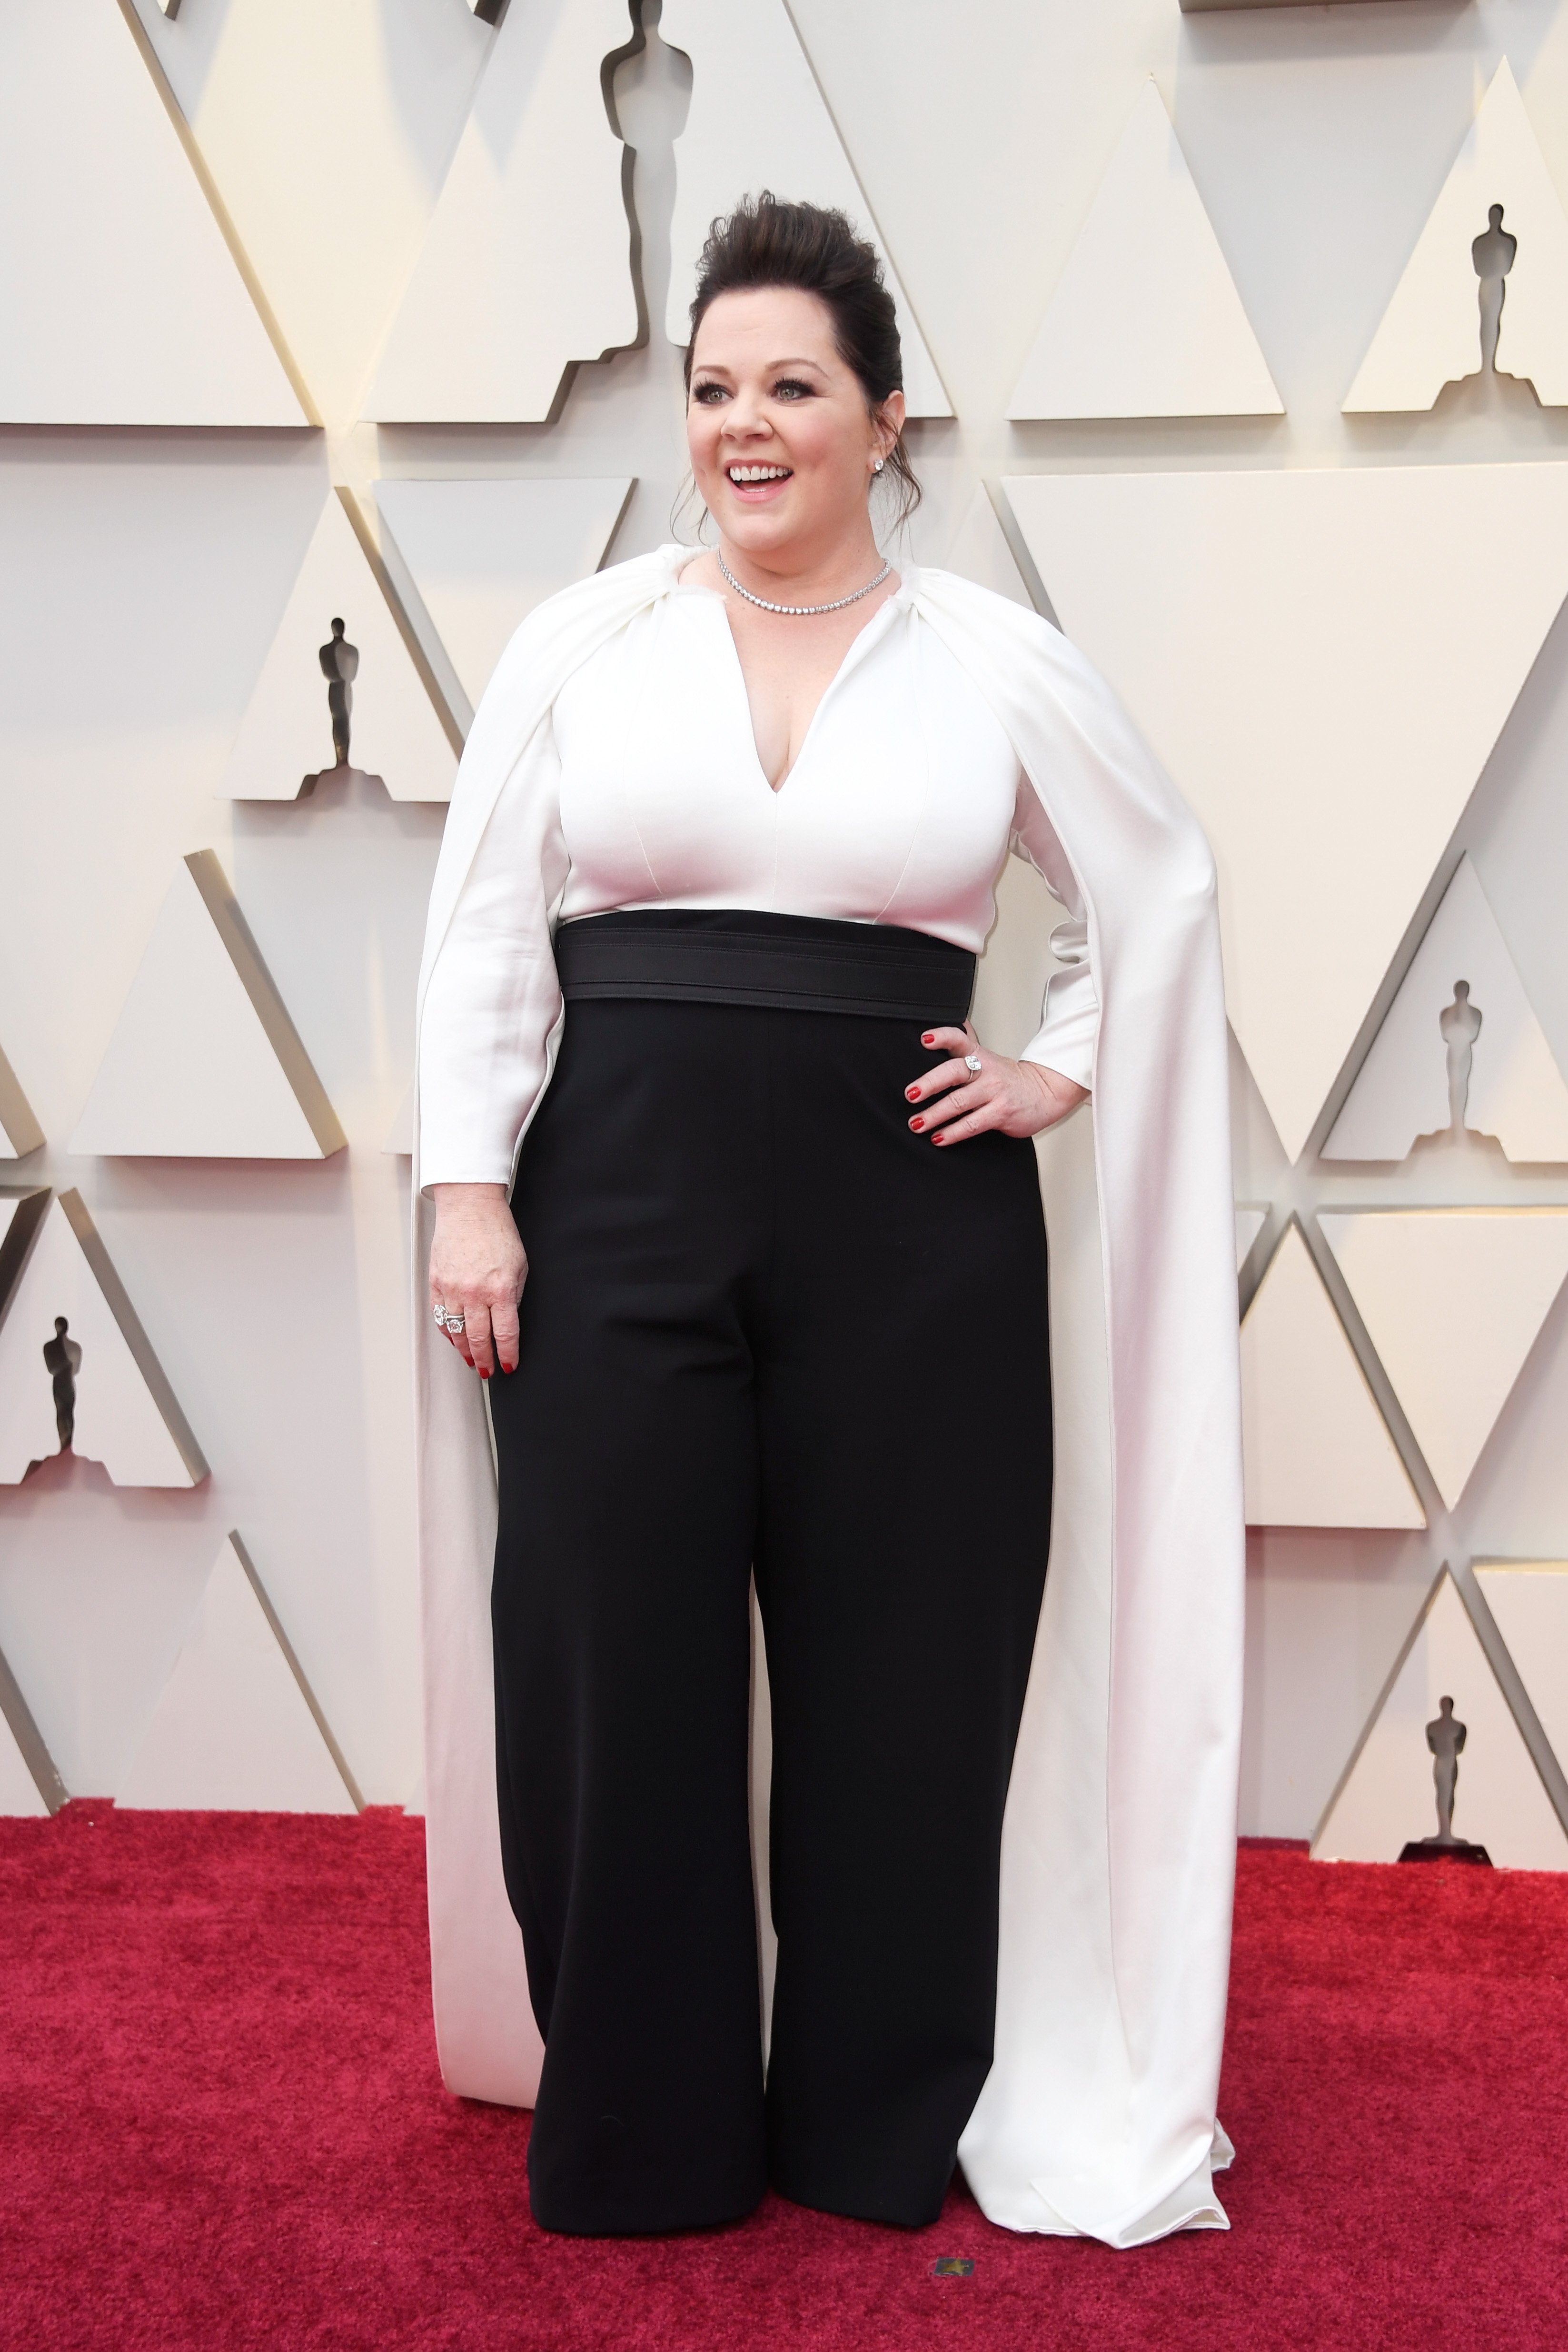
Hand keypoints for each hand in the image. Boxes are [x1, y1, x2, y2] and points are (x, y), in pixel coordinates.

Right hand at [428, 1183, 527, 1377]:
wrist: (469, 1208)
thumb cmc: (497, 1232)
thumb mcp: (519, 1265)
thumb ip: (514, 1294)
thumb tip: (508, 1319)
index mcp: (500, 1289)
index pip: (505, 1333)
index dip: (507, 1355)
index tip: (509, 1366)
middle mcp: (475, 1293)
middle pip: (479, 1338)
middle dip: (485, 1360)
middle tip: (488, 1371)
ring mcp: (452, 1289)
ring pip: (457, 1332)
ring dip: (465, 1350)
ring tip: (472, 1360)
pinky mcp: (437, 1283)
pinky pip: (440, 1317)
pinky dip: (448, 1332)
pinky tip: (455, 1339)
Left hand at [904, 1023, 1087, 1145]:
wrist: (1045, 1093)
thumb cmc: (1010, 1078)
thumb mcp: (988, 1057)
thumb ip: (968, 1043)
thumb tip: (953, 1023)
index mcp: (979, 1056)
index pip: (960, 1040)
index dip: (943, 1037)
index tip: (925, 1039)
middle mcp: (986, 1072)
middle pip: (954, 1072)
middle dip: (929, 1083)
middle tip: (910, 1094)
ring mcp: (994, 1093)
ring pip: (959, 1102)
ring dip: (934, 1115)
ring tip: (916, 1124)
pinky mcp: (1000, 1114)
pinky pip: (972, 1124)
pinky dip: (952, 1133)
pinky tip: (938, 1138)